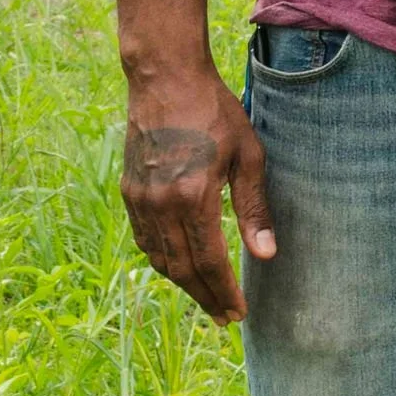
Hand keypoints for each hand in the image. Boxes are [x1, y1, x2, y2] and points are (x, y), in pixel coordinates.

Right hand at [119, 69, 274, 321]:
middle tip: (225, 317)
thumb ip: (255, 209)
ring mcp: (141, 199)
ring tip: (206, 298)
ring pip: (160, 259)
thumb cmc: (215, 111)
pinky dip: (162, 260)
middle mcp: (162, 204)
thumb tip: (265, 255)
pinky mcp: (130, 190)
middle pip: (183, 269)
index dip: (224, 292)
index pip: (210, 262)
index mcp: (194, 197)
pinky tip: (179, 266)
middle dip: (206, 297)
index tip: (239, 313)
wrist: (165, 78)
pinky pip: (145, 239)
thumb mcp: (248, 155)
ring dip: (184, 284)